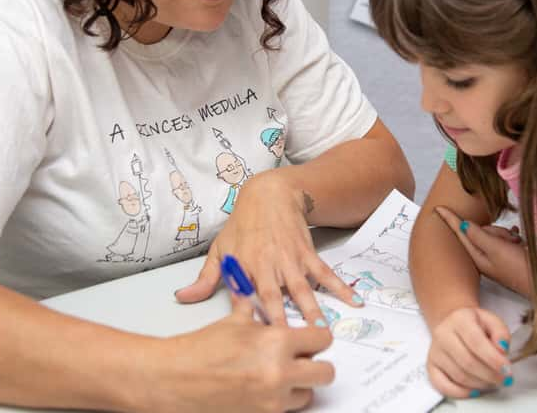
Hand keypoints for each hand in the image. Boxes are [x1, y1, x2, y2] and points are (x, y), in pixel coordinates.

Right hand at [157, 296, 335, 411]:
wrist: (174, 379)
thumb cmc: (200, 350)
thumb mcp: (233, 322)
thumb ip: (253, 309)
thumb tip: (255, 295)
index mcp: (277, 342)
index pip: (322, 340)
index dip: (317, 339)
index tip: (312, 341)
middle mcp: (281, 372)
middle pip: (326, 373)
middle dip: (317, 366)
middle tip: (303, 362)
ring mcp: (273, 400)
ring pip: (307, 395)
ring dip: (298, 386)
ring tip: (277, 377)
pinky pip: (285, 410)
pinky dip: (278, 401)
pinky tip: (262, 390)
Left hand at [175, 170, 361, 324]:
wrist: (269, 194)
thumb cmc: (242, 225)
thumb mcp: (219, 250)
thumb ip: (205, 279)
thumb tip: (182, 298)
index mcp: (243, 267)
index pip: (243, 298)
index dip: (247, 318)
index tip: (252, 340)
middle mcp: (267, 265)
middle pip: (274, 296)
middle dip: (281, 319)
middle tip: (288, 341)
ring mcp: (289, 259)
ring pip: (302, 288)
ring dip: (312, 308)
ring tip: (323, 328)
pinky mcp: (307, 253)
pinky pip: (325, 273)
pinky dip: (340, 287)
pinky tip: (354, 300)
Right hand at [426, 306, 512, 398]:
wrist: (453, 324)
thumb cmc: (475, 324)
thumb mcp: (492, 321)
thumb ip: (501, 333)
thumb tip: (502, 350)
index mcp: (459, 319)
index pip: (476, 342)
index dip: (493, 359)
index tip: (507, 370)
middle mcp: (443, 334)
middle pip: (467, 361)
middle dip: (489, 375)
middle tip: (504, 380)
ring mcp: (435, 351)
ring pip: (458, 375)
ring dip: (480, 384)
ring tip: (493, 382)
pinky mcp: (431, 366)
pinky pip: (442, 385)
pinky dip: (461, 393)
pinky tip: (475, 390)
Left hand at [434, 206, 536, 297]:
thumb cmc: (520, 268)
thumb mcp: (496, 248)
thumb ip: (478, 235)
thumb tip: (462, 225)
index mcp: (477, 256)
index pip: (460, 232)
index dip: (449, 219)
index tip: (438, 208)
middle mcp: (483, 257)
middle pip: (480, 230)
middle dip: (494, 229)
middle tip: (507, 240)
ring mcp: (495, 257)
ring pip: (494, 233)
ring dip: (505, 234)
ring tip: (516, 244)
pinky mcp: (507, 257)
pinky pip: (505, 239)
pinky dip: (512, 238)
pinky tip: (519, 242)